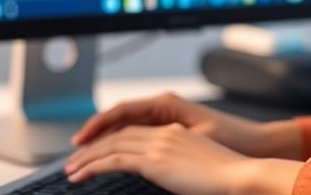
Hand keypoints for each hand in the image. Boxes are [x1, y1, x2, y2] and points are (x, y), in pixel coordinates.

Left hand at [64, 123, 301, 194]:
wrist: (239, 176)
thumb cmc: (227, 179)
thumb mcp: (198, 168)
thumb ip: (177, 168)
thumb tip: (167, 178)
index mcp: (175, 133)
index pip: (134, 131)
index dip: (111, 140)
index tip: (95, 152)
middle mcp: (164, 133)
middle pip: (118, 134)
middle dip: (92, 147)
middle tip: (74, 161)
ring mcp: (159, 144)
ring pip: (111, 145)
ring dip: (86, 158)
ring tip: (70, 171)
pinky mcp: (154, 160)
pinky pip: (114, 159)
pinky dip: (93, 166)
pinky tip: (80, 175)